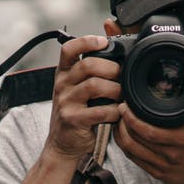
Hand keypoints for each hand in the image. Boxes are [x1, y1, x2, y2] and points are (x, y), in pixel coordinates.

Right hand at [45, 35, 122, 161]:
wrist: (64, 143)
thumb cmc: (76, 111)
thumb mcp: (78, 86)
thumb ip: (91, 67)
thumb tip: (111, 42)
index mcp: (63, 73)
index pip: (69, 49)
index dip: (86, 41)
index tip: (103, 42)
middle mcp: (62, 84)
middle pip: (88, 65)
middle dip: (111, 68)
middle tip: (122, 76)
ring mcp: (66, 102)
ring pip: (95, 85)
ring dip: (115, 89)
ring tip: (121, 95)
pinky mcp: (73, 119)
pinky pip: (100, 110)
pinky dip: (114, 111)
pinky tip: (117, 112)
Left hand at [115, 89, 183, 183]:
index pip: (149, 131)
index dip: (133, 119)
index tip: (126, 104)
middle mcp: (171, 155)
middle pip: (135, 140)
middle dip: (123, 123)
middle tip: (119, 108)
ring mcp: (163, 167)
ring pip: (131, 151)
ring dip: (121, 134)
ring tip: (119, 120)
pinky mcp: (158, 174)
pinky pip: (135, 160)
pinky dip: (126, 147)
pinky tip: (124, 135)